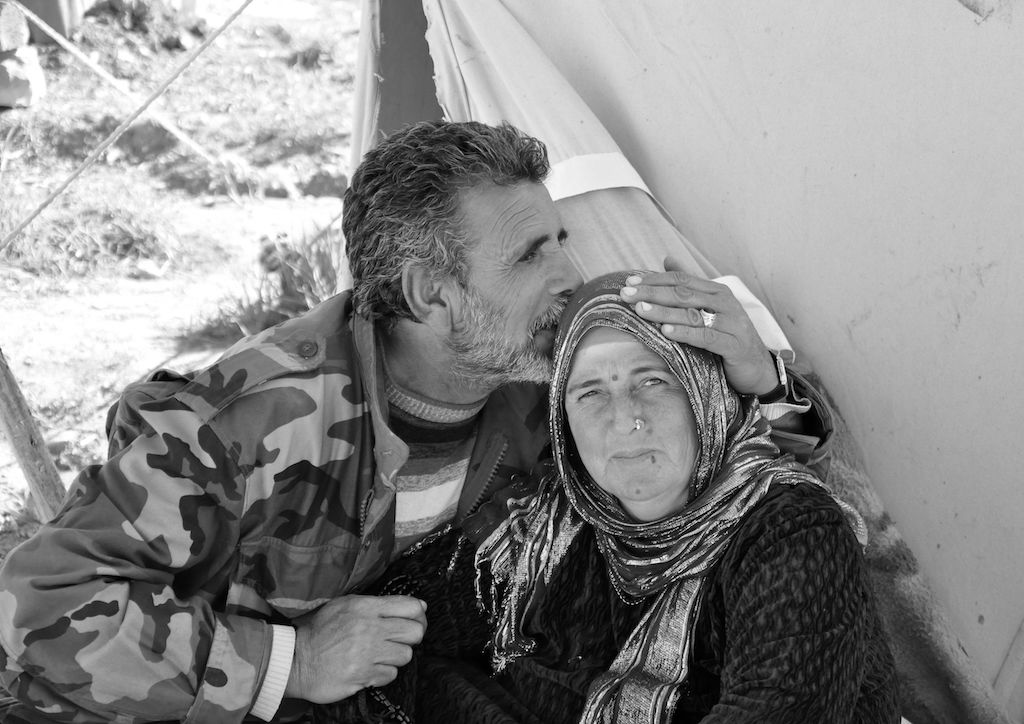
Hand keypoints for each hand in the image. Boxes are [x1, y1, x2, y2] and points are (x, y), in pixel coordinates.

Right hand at [285, 594, 426, 703]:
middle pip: (415, 632)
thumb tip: (417, 605)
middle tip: (399, 640)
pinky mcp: (364, 675)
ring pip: (406, 655)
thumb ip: (378, 604)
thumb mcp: (345, 605)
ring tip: (379, 655)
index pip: (411, 606)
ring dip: (395, 657)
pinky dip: (383, 673)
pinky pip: (391, 674)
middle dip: (411, 637)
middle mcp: (370, 628)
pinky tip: (369, 668)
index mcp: (365, 607)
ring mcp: (367, 653)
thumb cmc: (321, 631)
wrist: (296, 660)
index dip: (418, 615)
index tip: (413, 620)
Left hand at [619, 256, 777, 395]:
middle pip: (683, 294)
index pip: (681, 280)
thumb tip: (667, 259)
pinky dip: (686, 333)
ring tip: (641, 310)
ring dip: (664, 312)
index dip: (654, 280)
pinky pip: (706, 337)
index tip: (629, 282)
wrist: (758, 366)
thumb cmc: (727, 335)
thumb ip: (688, 285)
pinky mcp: (734, 345)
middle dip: (652, 293)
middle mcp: (724, 303)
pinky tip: (667, 332)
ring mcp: (731, 323)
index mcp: (716, 291)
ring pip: (692, 314)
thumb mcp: (708, 307)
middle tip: (626, 294)